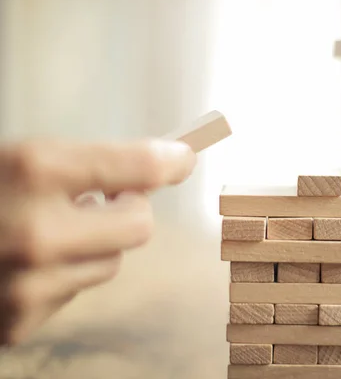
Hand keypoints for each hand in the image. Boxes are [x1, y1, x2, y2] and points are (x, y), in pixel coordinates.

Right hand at [0, 138, 195, 344]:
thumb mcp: (18, 160)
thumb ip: (82, 164)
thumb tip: (154, 169)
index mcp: (32, 169)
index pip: (139, 166)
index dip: (170, 159)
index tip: (183, 156)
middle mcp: (35, 231)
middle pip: (140, 225)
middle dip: (129, 209)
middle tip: (110, 198)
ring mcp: (27, 284)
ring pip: (111, 262)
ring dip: (95, 245)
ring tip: (49, 231)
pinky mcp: (17, 323)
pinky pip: (76, 290)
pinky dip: (64, 275)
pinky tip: (27, 264)